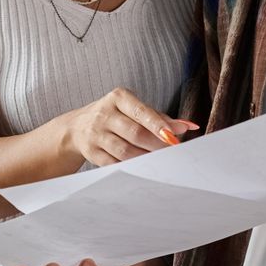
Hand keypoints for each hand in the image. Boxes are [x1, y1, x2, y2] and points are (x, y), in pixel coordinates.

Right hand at [60, 88, 194, 167]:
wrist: (78, 127)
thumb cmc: (116, 116)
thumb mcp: (134, 109)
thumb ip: (160, 117)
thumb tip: (187, 126)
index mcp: (118, 98)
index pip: (141, 112)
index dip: (158, 125)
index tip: (174, 136)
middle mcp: (105, 114)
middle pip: (135, 133)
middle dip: (157, 145)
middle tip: (173, 153)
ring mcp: (96, 134)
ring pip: (125, 151)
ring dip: (146, 158)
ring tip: (161, 162)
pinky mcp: (92, 152)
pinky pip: (115, 163)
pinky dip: (131, 167)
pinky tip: (143, 168)